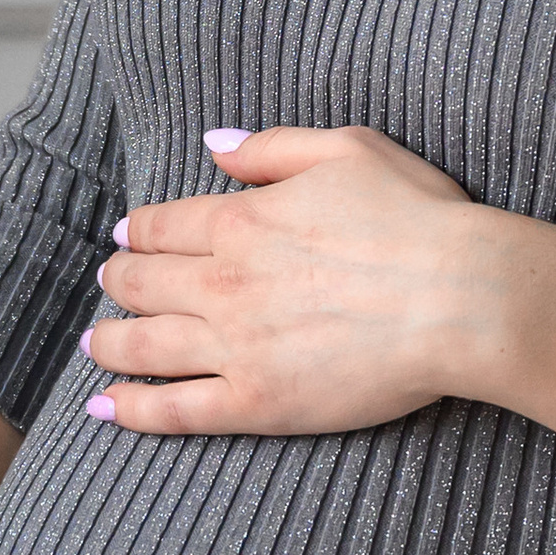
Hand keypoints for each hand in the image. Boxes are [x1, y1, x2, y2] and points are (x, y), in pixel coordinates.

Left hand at [83, 123, 514, 435]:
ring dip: (109, 342)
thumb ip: (272, 148)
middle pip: (142, 284)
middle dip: (118, 282)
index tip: (127, 236)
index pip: (162, 226)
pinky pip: (175, 408)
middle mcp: (224, 283)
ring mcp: (235, 346)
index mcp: (242, 220)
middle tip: (110, 285)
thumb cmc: (417, 217)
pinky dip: (132, 408)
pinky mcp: (257, 403)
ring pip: (144, 346)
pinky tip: (105, 406)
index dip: (138, 231)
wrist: (460, 297)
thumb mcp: (348, 149)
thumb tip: (213, 146)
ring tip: (94, 343)